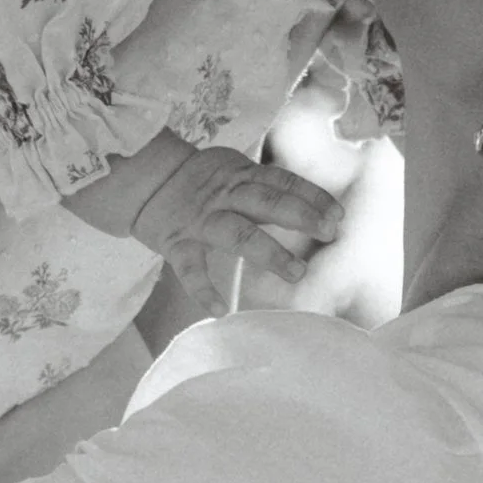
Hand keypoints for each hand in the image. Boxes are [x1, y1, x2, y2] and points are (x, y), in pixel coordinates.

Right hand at [91, 138, 343, 313]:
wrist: (144, 180)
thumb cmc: (200, 182)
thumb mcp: (234, 172)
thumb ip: (268, 189)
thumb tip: (316, 208)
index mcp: (240, 175)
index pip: (282, 181)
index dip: (311, 196)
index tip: (338, 215)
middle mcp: (223, 196)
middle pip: (266, 202)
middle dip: (300, 215)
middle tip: (330, 233)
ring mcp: (200, 220)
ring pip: (238, 233)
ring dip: (270, 252)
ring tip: (297, 273)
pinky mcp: (176, 243)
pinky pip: (190, 269)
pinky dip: (203, 290)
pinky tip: (220, 310)